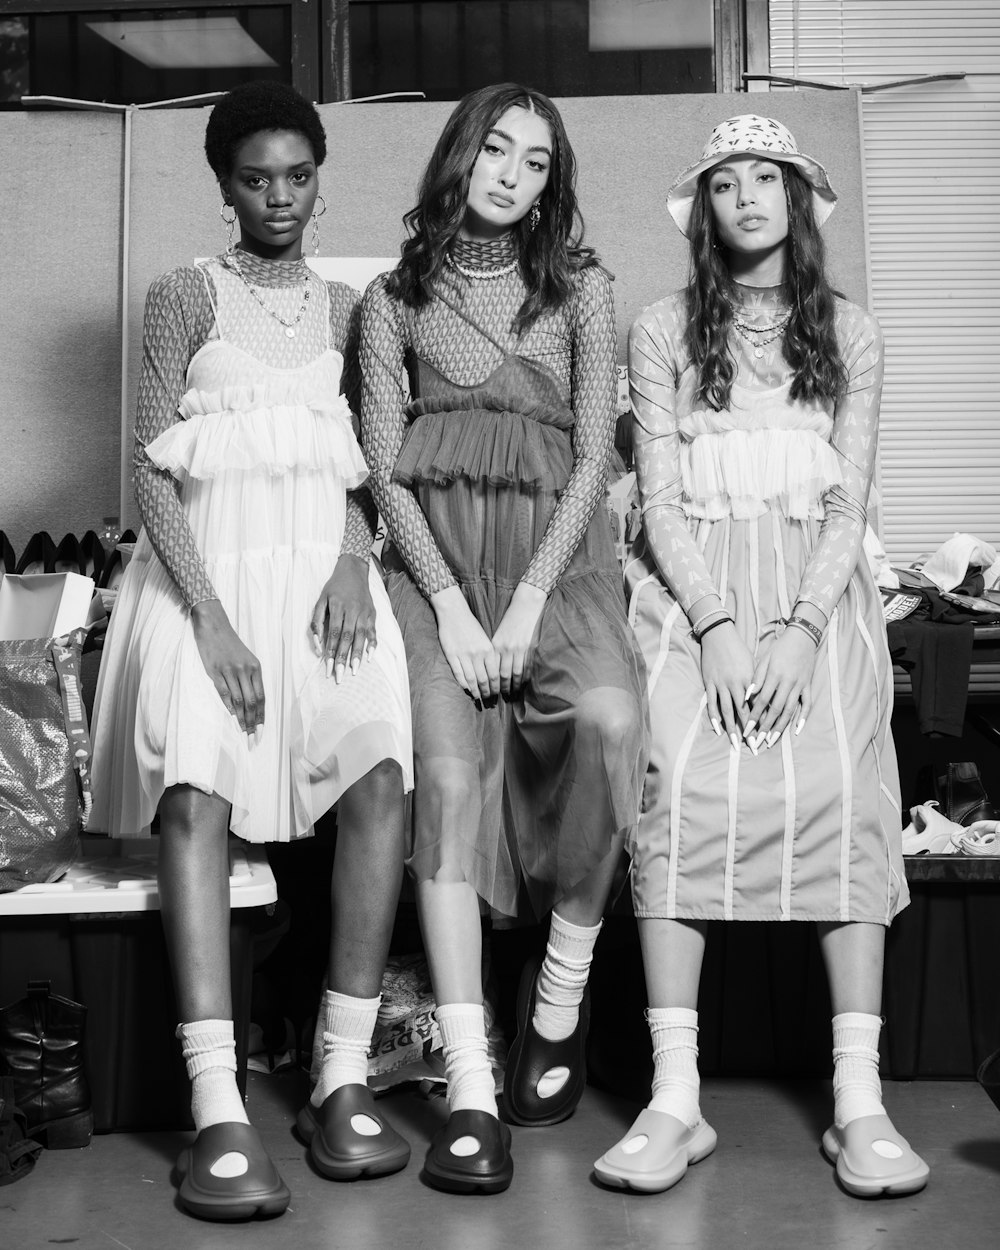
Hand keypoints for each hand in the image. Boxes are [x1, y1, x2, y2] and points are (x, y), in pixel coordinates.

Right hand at [191, 599, 264, 735]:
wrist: (213, 625)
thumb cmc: (229, 645)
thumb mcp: (246, 659)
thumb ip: (249, 679)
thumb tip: (251, 703)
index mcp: (256, 668)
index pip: (262, 698)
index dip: (262, 717)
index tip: (261, 733)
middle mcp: (246, 670)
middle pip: (253, 702)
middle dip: (254, 724)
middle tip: (254, 741)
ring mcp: (231, 671)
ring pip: (239, 701)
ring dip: (242, 720)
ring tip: (243, 735)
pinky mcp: (216, 671)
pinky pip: (224, 693)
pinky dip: (229, 708)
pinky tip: (232, 719)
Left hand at [310, 554, 375, 682]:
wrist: (354, 571)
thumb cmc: (334, 587)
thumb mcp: (321, 599)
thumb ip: (316, 621)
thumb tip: (318, 643)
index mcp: (338, 606)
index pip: (334, 633)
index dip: (330, 651)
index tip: (327, 667)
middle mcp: (353, 610)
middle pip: (347, 638)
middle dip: (343, 658)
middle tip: (339, 675)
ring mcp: (365, 612)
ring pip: (361, 637)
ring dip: (357, 655)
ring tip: (354, 670)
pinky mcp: (373, 614)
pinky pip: (373, 631)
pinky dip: (372, 644)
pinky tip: (369, 657)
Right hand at [430, 585, 499, 702]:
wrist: (453, 612)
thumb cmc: (471, 625)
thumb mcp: (485, 638)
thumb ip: (490, 654)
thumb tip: (495, 672)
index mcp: (488, 649)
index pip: (495, 674)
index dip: (497, 686)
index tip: (498, 693)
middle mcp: (477, 654)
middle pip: (484, 679)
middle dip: (487, 692)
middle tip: (489, 700)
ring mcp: (463, 655)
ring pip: (471, 679)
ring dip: (475, 691)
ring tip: (478, 697)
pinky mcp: (451, 655)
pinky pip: (458, 674)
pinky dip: (463, 684)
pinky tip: (467, 689)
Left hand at [492, 582, 545, 695]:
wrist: (526, 605)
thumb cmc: (510, 619)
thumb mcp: (499, 633)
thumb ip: (496, 649)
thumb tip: (493, 667)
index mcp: (496, 645)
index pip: (492, 669)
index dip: (492, 682)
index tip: (491, 690)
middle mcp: (507, 648)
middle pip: (504, 674)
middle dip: (502, 687)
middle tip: (502, 696)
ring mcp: (520, 649)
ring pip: (516, 673)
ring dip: (514, 685)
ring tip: (513, 693)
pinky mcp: (530, 647)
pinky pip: (527, 666)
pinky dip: (525, 677)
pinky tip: (523, 683)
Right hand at [699, 623, 755, 748]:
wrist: (719, 635)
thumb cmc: (739, 649)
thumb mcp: (753, 664)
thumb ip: (758, 682)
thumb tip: (766, 699)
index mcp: (750, 679)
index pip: (757, 705)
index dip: (762, 721)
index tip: (766, 735)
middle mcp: (736, 683)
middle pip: (743, 712)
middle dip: (749, 731)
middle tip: (753, 747)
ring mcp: (721, 684)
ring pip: (727, 711)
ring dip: (731, 729)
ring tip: (734, 743)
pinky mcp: (709, 683)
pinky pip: (711, 703)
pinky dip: (714, 717)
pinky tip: (717, 729)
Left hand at [744, 628, 817, 746]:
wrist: (802, 637)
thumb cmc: (780, 648)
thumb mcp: (764, 658)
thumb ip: (756, 677)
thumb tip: (747, 696)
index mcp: (774, 676)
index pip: (761, 701)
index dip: (753, 716)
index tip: (746, 729)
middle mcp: (788, 683)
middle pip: (775, 709)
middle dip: (765, 727)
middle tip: (756, 741)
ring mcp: (800, 685)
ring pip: (790, 710)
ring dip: (780, 727)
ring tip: (772, 740)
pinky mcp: (808, 686)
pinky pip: (807, 704)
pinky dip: (802, 718)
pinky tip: (796, 730)